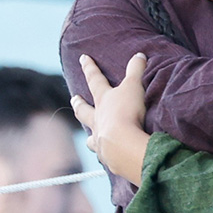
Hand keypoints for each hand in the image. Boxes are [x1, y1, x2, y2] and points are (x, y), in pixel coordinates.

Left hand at [71, 53, 149, 183]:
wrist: (122, 145)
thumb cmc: (127, 112)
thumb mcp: (134, 87)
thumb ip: (136, 70)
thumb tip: (139, 54)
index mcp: (103, 100)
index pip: (95, 80)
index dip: (90, 68)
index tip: (83, 58)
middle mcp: (97, 119)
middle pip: (84, 110)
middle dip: (79, 103)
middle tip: (73, 99)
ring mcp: (99, 139)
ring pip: (90, 136)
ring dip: (89, 134)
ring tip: (88, 137)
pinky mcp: (106, 157)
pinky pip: (103, 155)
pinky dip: (104, 155)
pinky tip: (106, 157)